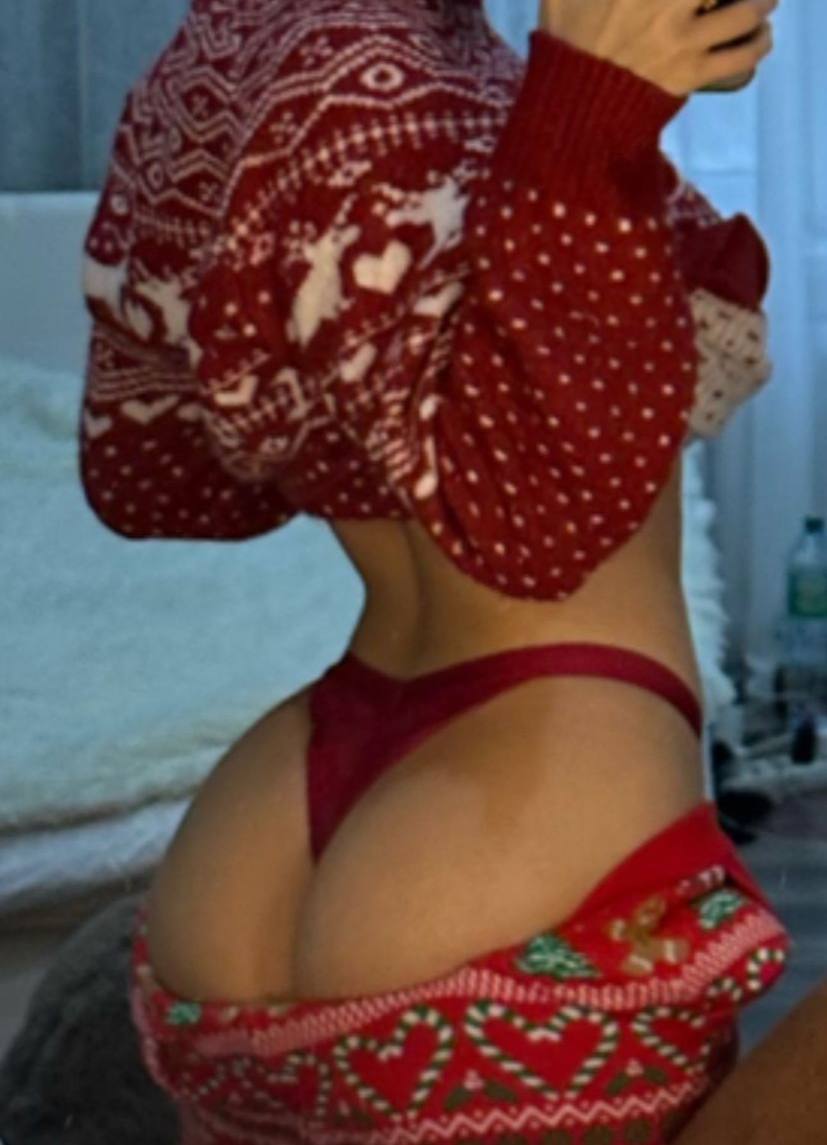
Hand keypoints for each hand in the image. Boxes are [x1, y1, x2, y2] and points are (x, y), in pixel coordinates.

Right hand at [538, 0, 778, 96]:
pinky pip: (741, 57)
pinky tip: (759, 37)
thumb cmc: (564, 43)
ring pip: (747, 12)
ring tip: (762, 4)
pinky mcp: (688, 74)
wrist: (567, 109)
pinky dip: (757, 44)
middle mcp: (667, 4)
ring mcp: (681, 40)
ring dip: (761, 5)